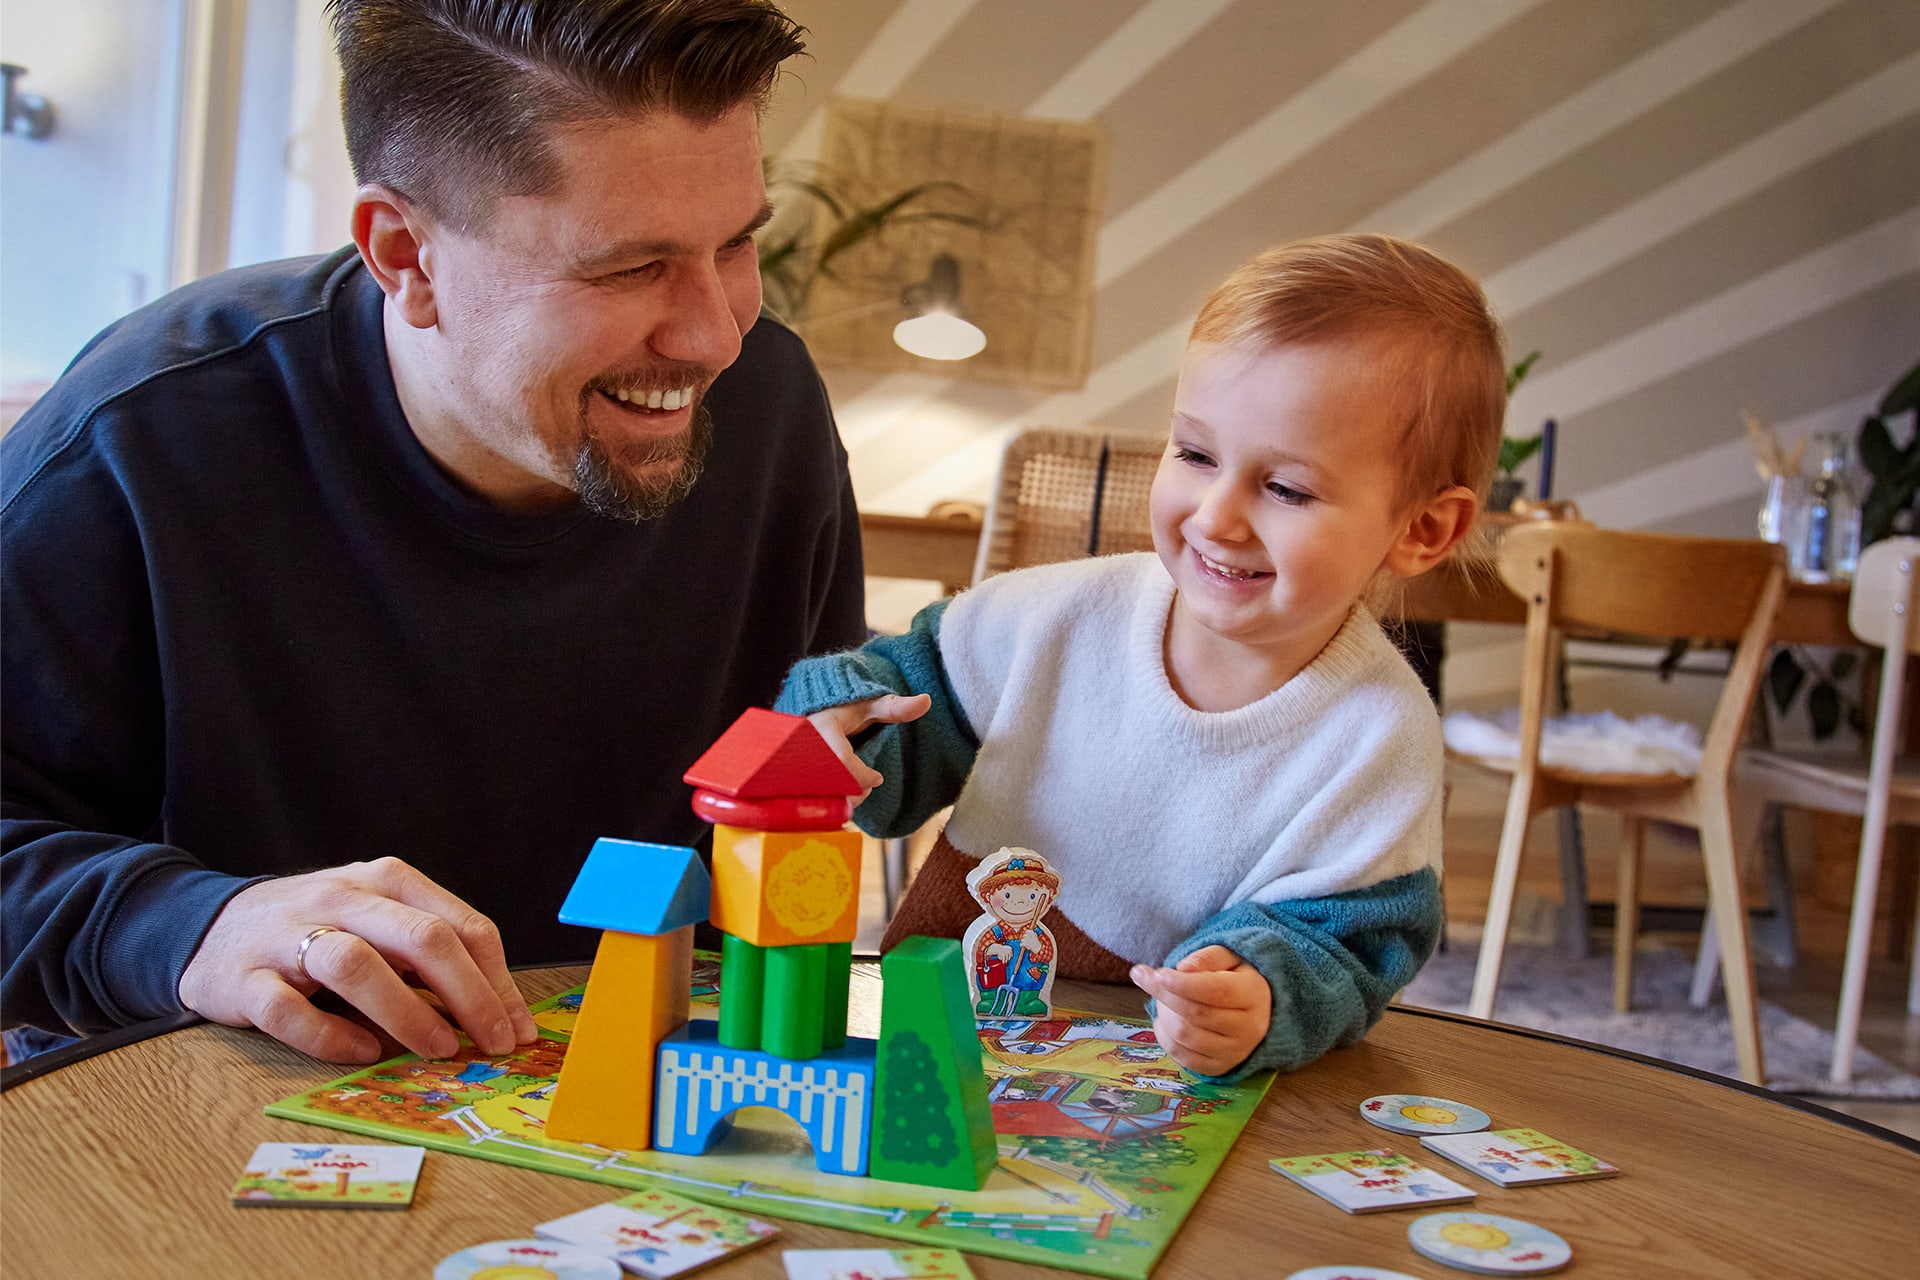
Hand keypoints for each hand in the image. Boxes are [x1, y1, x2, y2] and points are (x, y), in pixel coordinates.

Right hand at [177, 857, 538, 1063]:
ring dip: (406, 1012)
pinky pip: (288, 1010)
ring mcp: (288, 936)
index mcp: (386, 880)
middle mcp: (341, 898)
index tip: (518, 1029)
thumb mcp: (380, 922)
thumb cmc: (318, 930)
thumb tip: (498, 1013)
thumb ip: (431, 956)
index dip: (498, 982)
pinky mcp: (243, 979)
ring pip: (355, 964)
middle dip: (468, 995)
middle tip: (493, 1044)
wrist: (211, 927)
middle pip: (420, 938)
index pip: (460, 926)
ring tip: (438, 1049)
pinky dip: (330, 1035)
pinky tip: (362, 1052)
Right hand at [805, 693, 930, 799]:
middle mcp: (802, 747)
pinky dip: (828, 803)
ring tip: (855, 790)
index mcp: (820, 728)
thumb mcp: (867, 704)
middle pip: (829, 785)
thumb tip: (926, 700)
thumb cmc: (840, 706)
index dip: (863, 776)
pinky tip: (840, 795)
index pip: (842, 761)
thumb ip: (893, 706)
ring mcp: (793, 764)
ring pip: (817, 796)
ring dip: (841, 800)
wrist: (807, 710)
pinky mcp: (790, 778)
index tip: (878, 778)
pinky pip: (808, 799)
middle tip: (867, 787)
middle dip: (853, 792)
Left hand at [1130, 946, 1270, 1075]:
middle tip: (1142, 975)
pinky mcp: (1219, 1067)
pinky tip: (1163, 1019)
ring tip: (1157, 997)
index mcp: (1253, 996)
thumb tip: (1182, 968)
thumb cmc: (1236, 979)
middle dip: (1163, 994)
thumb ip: (1207, 958)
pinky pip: (1182, 1056)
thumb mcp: (1229, 957)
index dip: (1183, 983)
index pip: (1216, 991)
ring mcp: (1234, 1052)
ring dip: (1162, 1015)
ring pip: (1185, 1036)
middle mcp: (1249, 1029)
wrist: (1255, 1013)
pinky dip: (1164, 1037)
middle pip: (1196, 1014)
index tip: (1158, 973)